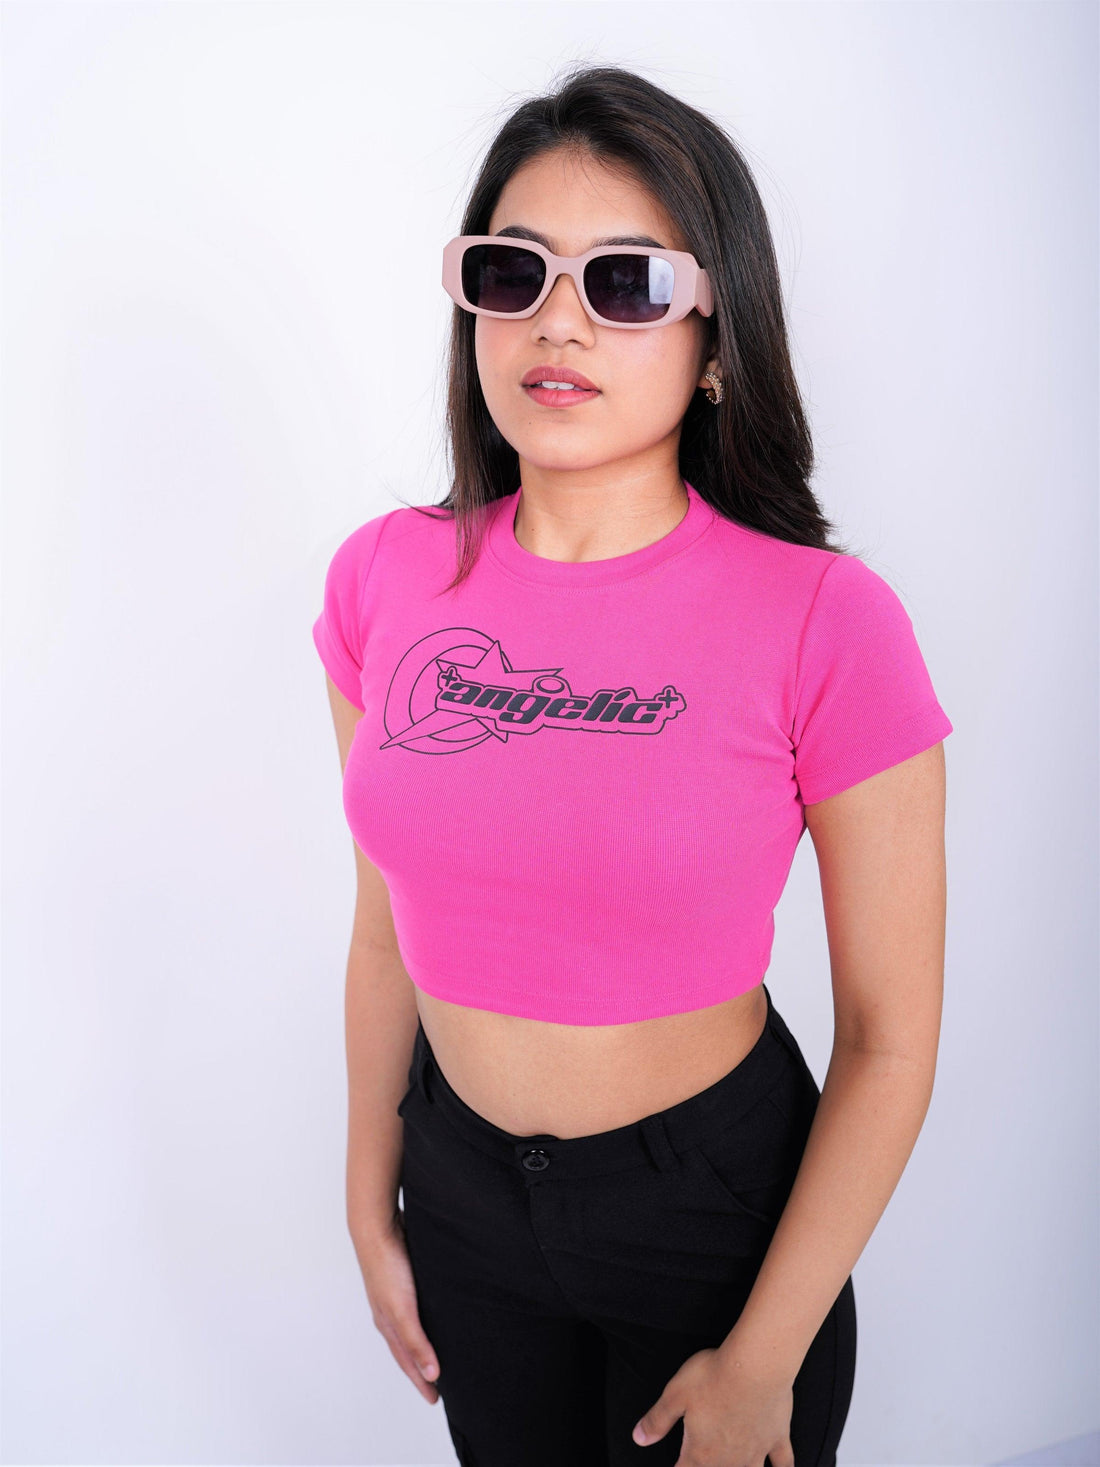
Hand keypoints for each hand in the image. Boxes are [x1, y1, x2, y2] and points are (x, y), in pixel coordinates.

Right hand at [352, 1207, 441, 1403]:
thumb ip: (417, 1342)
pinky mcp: (406, 1276)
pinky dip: (426, 1317)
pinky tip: (436, 1312)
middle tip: (437, 1384)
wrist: (377, 1226)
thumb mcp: (403, 1310)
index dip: (422, 1382)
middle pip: (408, 1348)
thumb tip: (432, 1375)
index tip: (435, 1399)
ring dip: (423, 1342)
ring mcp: (396, 1294)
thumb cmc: (386, 1267)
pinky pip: (418, 1305)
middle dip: (421, 1367)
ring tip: (438, 1352)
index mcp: (389, 1325)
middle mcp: (391, 1313)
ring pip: (413, 1326)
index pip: (408, 1362)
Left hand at [631, 1346, 794, 1466]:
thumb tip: (639, 1438)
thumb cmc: (713, 1376)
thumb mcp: (674, 1395)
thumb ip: (657, 1420)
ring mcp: (756, 1451)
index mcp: (701, 1453)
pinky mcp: (777, 1437)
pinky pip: (783, 1462)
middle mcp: (730, 1460)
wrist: (755, 1365)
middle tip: (703, 1464)